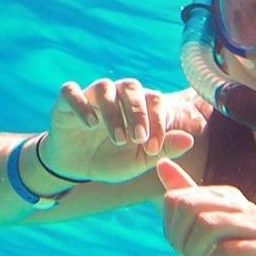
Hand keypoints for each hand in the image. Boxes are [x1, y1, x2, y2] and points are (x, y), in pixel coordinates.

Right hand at [41, 79, 206, 182]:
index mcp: (137, 105)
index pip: (153, 99)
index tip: (152, 148)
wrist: (77, 169)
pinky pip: (71, 91)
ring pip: (104, 88)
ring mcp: (90, 95)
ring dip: (113, 112)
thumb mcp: (139, 160)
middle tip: (137, 139)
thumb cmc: (111, 160)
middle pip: (130, 87)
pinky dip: (81, 104)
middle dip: (137, 113)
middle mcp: (116, 94)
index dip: (156, 121)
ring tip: (117, 138)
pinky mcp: (66, 101)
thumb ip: (163, 148)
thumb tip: (189, 140)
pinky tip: (90, 124)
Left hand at [157, 159, 255, 255]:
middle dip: (179, 241)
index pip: (179, 199)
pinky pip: (229, 252)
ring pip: (209, 227)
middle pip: (191, 208)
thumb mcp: (202, 234)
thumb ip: (186, 201)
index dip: (170, 229)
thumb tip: (161, 164)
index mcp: (226, 197)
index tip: (180, 250)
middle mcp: (244, 206)